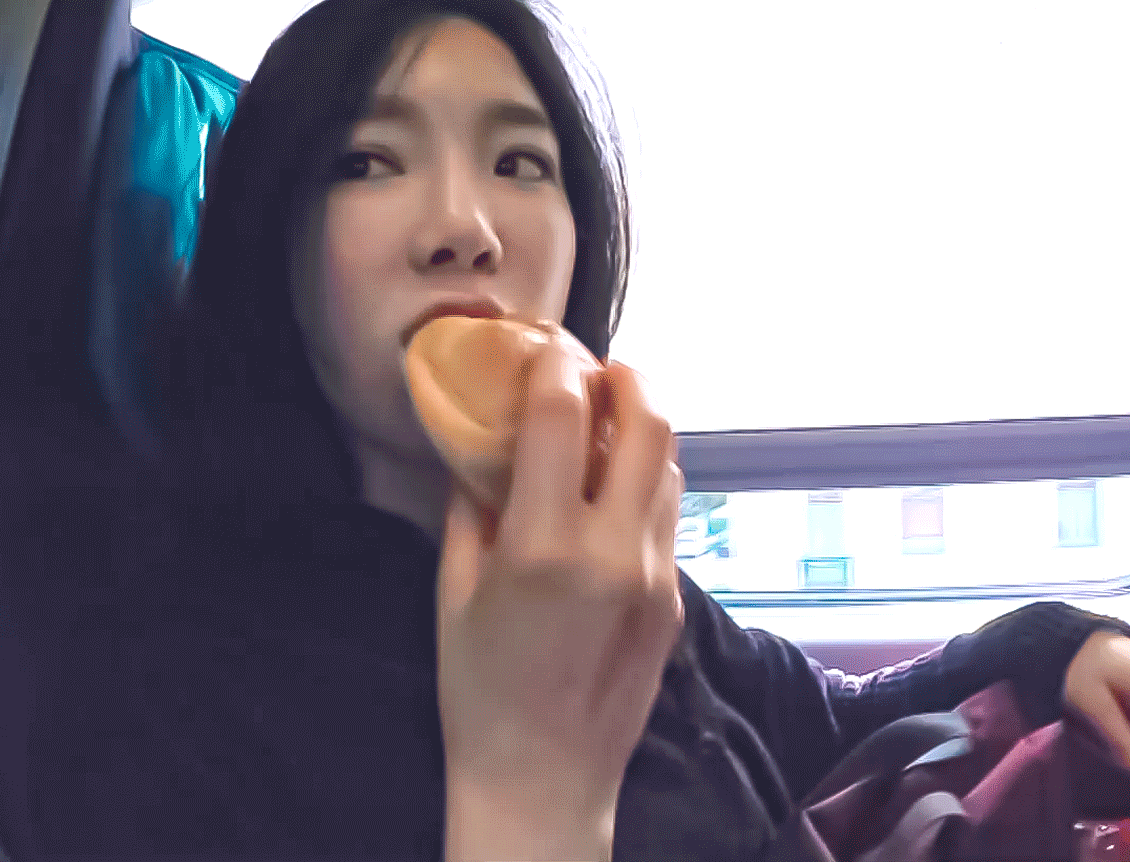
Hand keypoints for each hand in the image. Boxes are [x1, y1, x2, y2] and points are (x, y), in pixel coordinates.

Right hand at [436, 348, 684, 861]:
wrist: (545, 780)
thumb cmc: (479, 691)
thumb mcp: (454, 592)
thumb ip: (470, 508)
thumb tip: (481, 446)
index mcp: (543, 547)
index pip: (564, 418)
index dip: (555, 367)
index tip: (545, 350)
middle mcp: (611, 552)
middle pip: (648, 425)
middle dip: (628, 378)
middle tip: (601, 369)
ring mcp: (655, 577)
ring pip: (671, 467)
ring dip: (645, 430)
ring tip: (611, 424)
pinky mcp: (675, 602)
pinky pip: (671, 517)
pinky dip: (649, 483)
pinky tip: (617, 491)